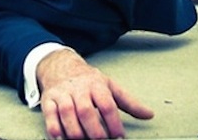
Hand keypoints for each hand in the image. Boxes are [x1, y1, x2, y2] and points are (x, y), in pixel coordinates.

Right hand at [37, 48, 153, 138]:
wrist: (60, 65)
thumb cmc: (88, 80)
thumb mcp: (109, 86)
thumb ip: (129, 102)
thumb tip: (149, 115)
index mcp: (96, 84)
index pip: (107, 104)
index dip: (114, 123)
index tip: (119, 137)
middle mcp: (79, 88)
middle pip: (86, 110)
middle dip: (94, 130)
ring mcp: (62, 93)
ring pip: (67, 113)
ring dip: (75, 131)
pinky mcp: (48, 99)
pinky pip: (49, 114)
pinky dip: (54, 128)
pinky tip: (61, 138)